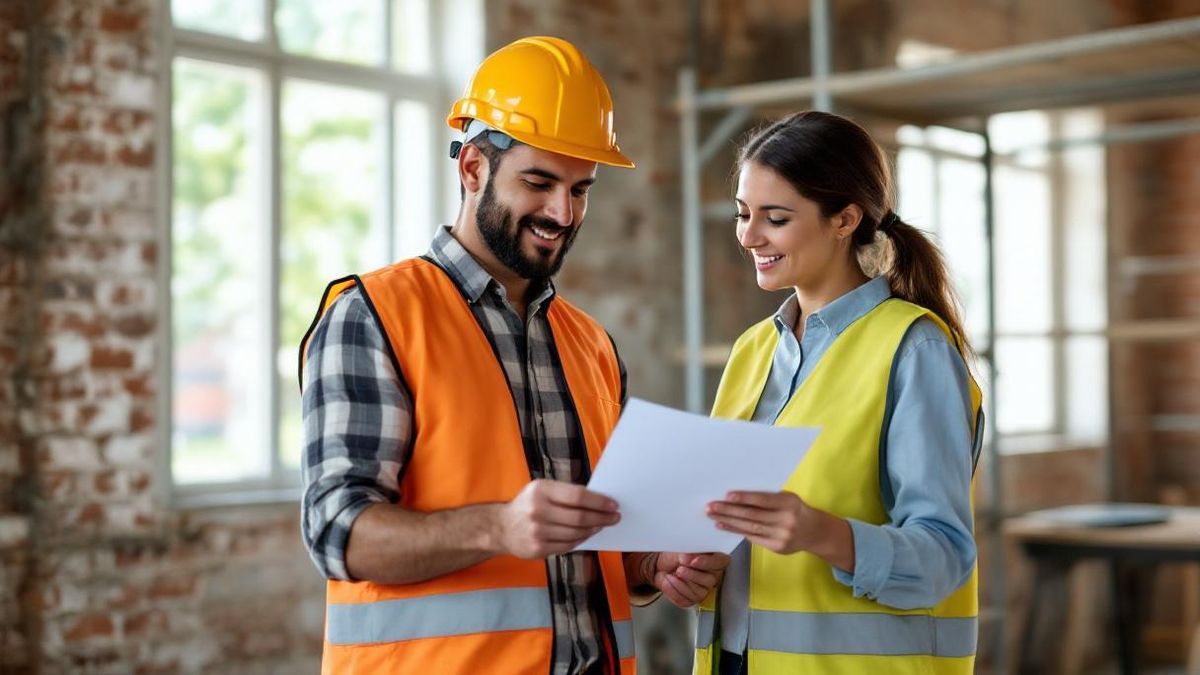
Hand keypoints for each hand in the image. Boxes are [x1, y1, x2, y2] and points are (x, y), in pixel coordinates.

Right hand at [497, 480, 619, 558]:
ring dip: (593, 529)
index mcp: (541, 490)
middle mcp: (538, 511)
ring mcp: (537, 532)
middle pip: (579, 517)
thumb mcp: (542, 489)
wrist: (501, 528)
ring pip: (576, 533)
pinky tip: (587, 534)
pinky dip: (581, 540)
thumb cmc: (528, 505)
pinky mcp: (538, 549)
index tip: (613, 505)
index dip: (599, 502)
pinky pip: (568, 546)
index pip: (578, 496)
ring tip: (602, 525)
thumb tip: (598, 500)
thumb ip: (565, 493)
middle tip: (614, 518)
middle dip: (602, 518)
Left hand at [641, 552, 729, 607]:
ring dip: (680, 583)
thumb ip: (689, 549)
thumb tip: (688, 555)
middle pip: (710, 580)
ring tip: (671, 574)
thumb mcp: (682, 546)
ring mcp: (703, 589)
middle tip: (679, 568)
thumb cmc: (674, 554)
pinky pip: (685, 600)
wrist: (660, 563)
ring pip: (698, 593)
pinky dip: (673, 591)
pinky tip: (668, 581)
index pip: (720, 561)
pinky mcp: (691, 599)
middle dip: (691, 575)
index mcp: (714, 558)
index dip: (706, 563)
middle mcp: (712, 575)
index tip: (692, 561)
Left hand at [707, 491, 820, 554]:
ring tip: (713, 516)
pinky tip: (724, 525)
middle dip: (729, 510)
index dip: (745, 498)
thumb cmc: (795, 509)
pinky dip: (736, 531)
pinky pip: (753, 538)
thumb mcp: (787, 499)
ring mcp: (782, 536)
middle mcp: (786, 520)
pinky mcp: (777, 547)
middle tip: (711, 506)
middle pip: (753, 515)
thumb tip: (737, 498)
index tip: (727, 495)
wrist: (814, 532)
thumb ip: (768, 499)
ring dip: (729, 521)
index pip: (763, 500)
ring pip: (750, 528)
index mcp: (789, 503)